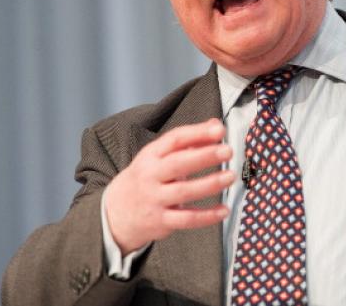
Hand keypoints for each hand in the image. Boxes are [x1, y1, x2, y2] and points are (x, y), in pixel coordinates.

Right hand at [104, 119, 234, 254]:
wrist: (115, 212)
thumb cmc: (145, 178)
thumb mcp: (159, 156)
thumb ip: (189, 141)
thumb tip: (216, 125)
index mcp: (151, 155)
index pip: (174, 139)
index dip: (198, 133)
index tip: (219, 130)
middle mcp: (151, 176)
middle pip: (178, 163)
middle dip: (205, 156)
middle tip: (227, 151)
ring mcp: (155, 199)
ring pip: (184, 191)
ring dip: (210, 184)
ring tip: (230, 176)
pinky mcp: (161, 221)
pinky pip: (187, 219)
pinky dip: (207, 216)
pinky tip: (224, 210)